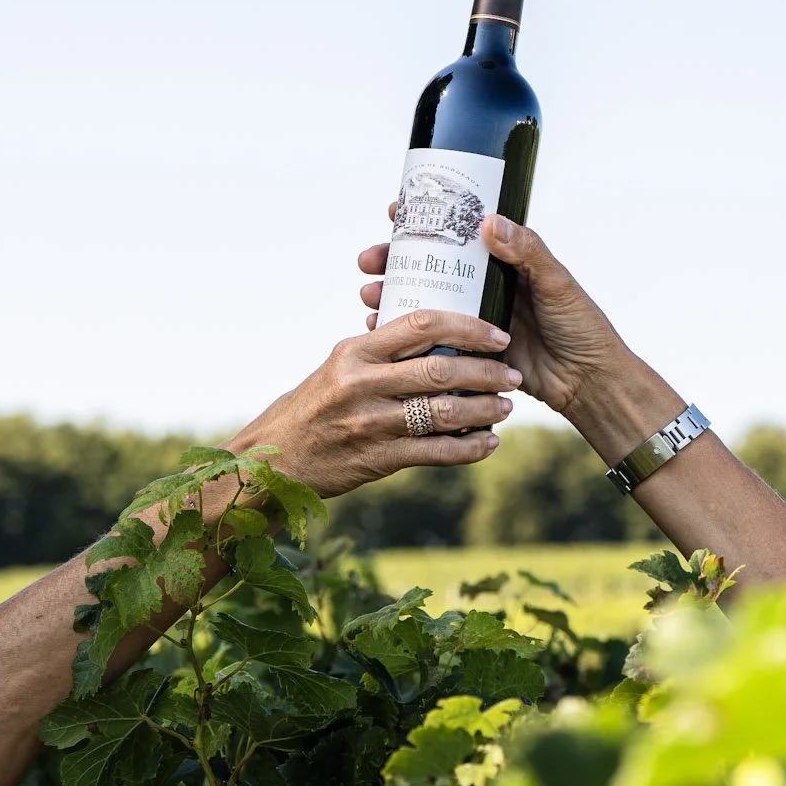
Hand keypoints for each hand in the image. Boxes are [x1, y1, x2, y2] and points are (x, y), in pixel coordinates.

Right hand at [228, 310, 521, 498]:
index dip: (467, 327)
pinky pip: (435, 453)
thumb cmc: (311, 408)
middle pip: (441, 370)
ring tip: (506, 407)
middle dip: (486, 371)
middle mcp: (362, 384)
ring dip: (483, 410)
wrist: (273, 460)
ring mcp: (370, 424)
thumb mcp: (338, 367)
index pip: (422, 325)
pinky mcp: (377, 459)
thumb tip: (434, 336)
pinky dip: (468, 448)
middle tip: (512, 373)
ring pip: (443, 412)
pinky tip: (488, 443)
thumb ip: (380, 353)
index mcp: (355, 351)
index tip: (497, 333)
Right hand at [358, 215, 626, 420]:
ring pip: (423, 302)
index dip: (424, 220)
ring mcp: (474, 320)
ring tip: (369, 296)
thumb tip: (488, 221)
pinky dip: (403, 337)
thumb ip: (527, 252)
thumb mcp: (556, 283)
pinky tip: (381, 331)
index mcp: (504, 262)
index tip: (394, 212)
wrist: (590, 381)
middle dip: (394, 262)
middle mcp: (484, 287)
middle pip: (429, 266)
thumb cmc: (581, 326)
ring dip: (392, 297)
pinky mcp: (470, 353)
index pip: (457, 232)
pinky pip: (430, 341)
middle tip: (369, 261)